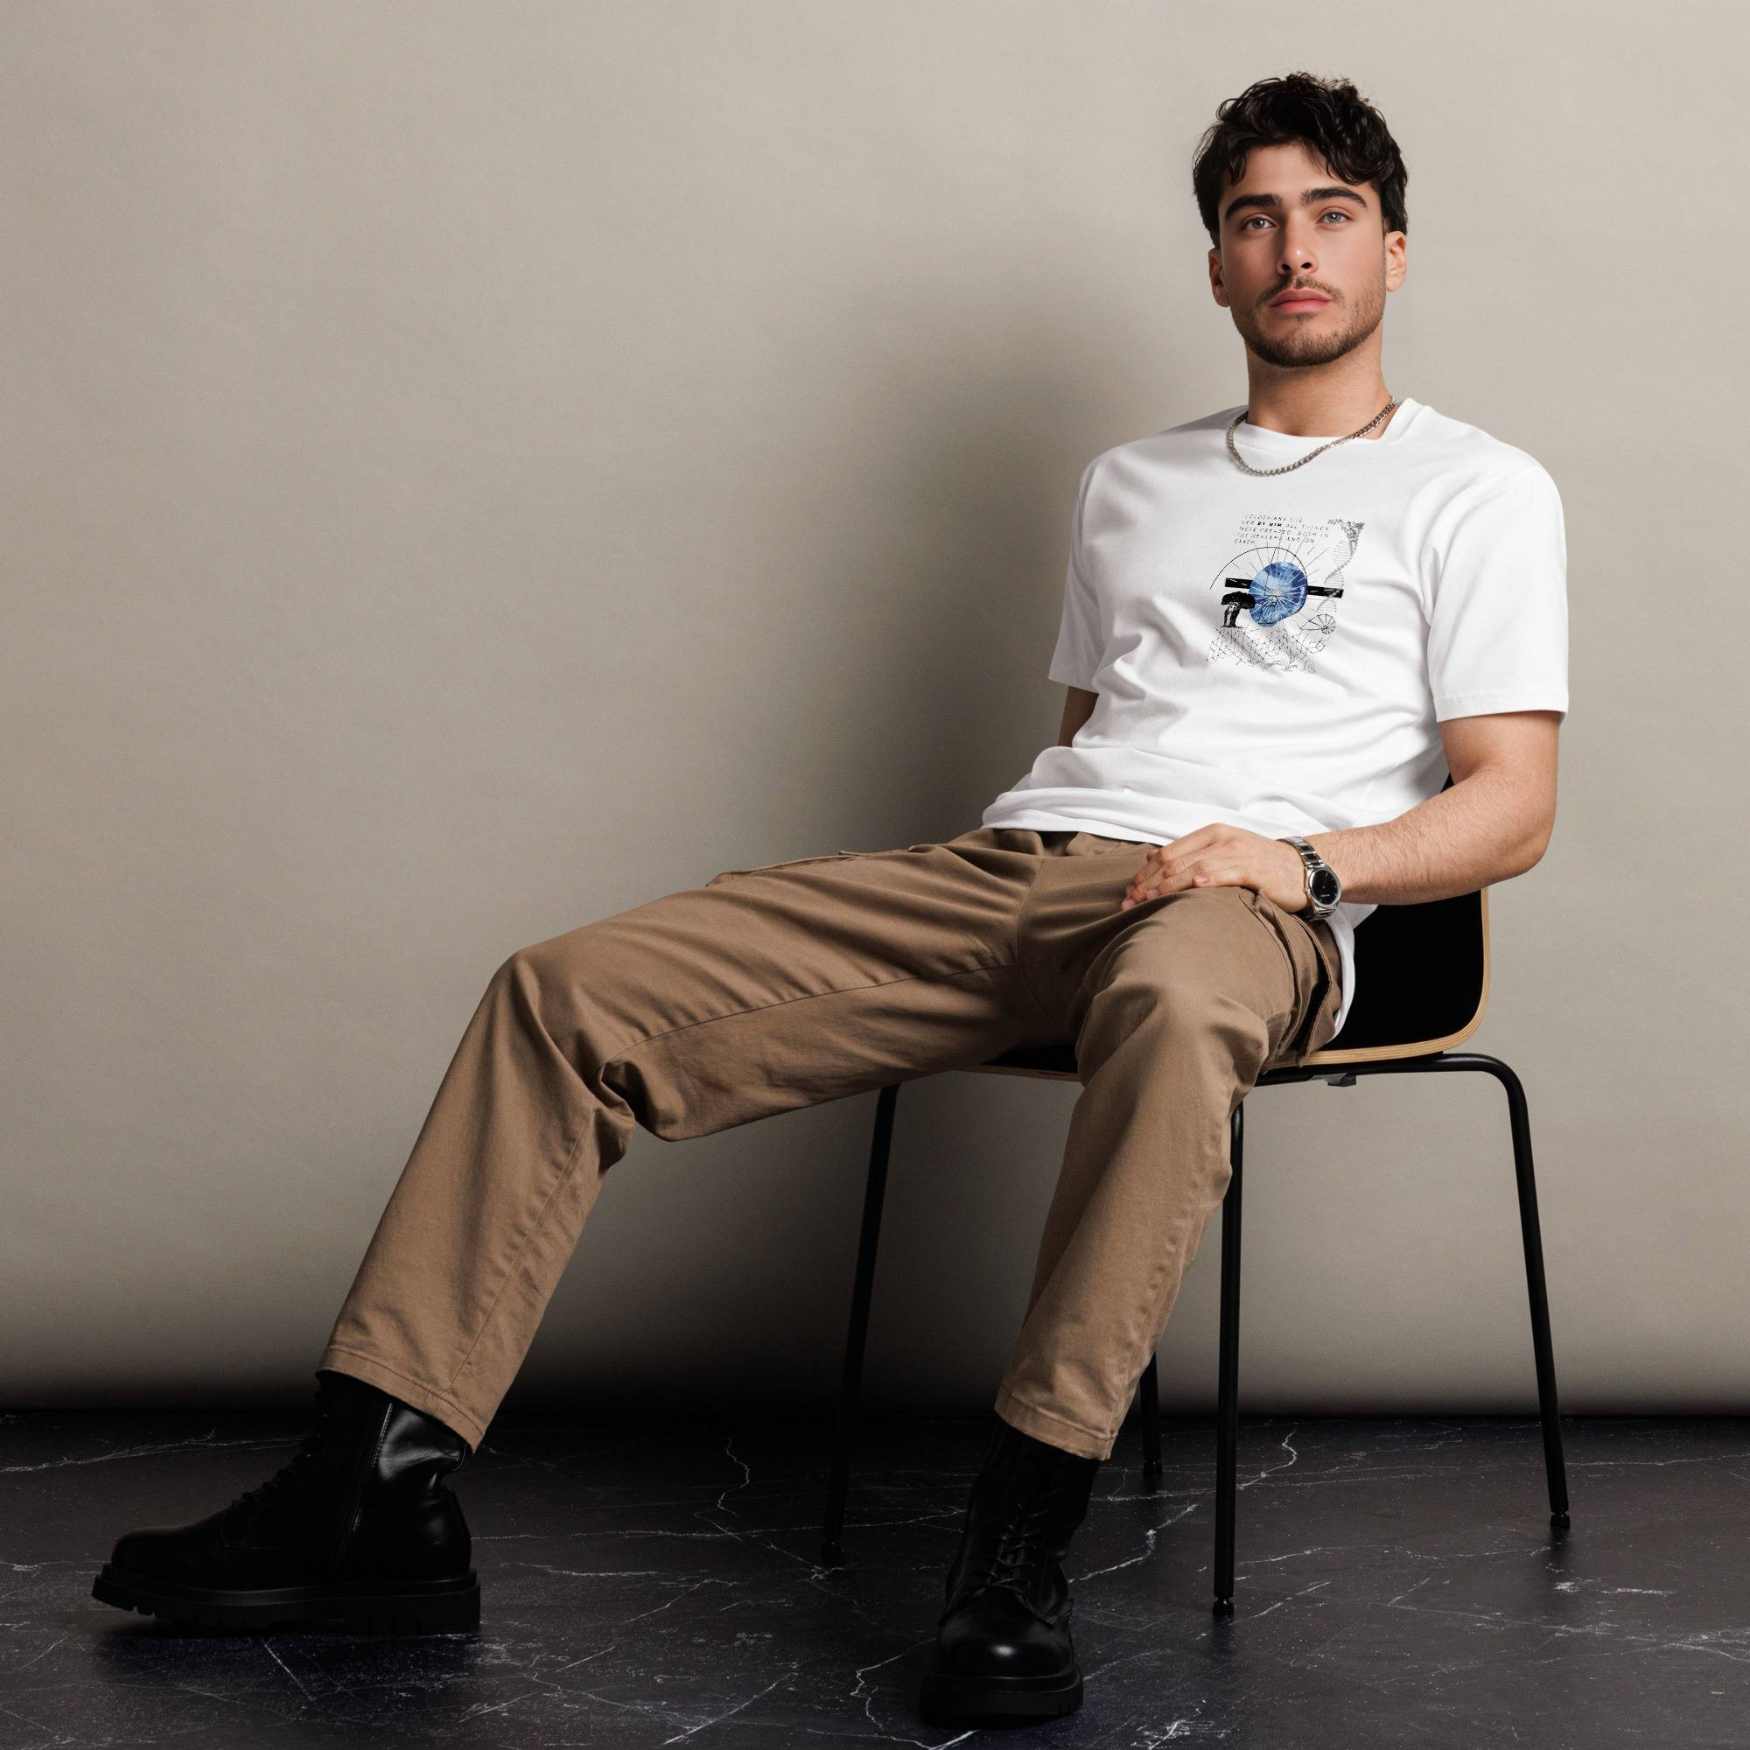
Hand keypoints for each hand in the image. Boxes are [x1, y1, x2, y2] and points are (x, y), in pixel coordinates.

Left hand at [1119, 825, 1308, 913]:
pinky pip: (1225, 873)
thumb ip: (1190, 854)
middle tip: (1130, 903)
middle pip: (1175, 861)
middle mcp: (1221, 840)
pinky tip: (1192, 888)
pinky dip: (1206, 879)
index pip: (1167, 853)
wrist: (1303, 868)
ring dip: (1168, 886)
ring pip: (1194, 867)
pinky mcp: (1253, 869)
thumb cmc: (1260, 865)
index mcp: (1210, 834)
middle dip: (1149, 883)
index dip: (1145, 874)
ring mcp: (1237, 853)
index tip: (1129, 893)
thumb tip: (1151, 859)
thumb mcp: (1222, 852)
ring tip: (1149, 901)